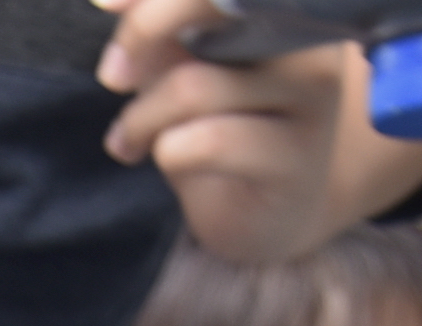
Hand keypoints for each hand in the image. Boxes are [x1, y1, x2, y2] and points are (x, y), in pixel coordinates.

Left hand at [96, 3, 360, 263]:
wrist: (275, 209)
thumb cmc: (229, 125)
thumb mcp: (188, 65)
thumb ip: (162, 28)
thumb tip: (113, 3)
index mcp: (290, 5)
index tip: (107, 5)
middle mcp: (314, 38)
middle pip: (212, 7)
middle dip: (143, 36)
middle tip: (113, 75)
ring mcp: (313, 96)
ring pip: (194, 86)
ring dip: (142, 117)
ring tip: (128, 138)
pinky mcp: (298, 157)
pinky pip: (205, 142)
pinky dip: (166, 151)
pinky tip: (162, 159)